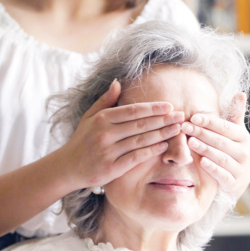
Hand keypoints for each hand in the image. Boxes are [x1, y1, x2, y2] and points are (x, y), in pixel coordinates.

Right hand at [59, 80, 184, 190]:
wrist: (68, 167)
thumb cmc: (82, 140)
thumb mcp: (89, 117)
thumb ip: (105, 100)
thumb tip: (118, 82)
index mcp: (102, 118)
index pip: (132, 111)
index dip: (153, 108)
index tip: (169, 106)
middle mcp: (104, 133)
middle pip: (140, 125)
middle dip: (163, 120)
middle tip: (181, 116)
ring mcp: (108, 151)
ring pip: (140, 140)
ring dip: (162, 134)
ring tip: (177, 129)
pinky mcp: (111, 168)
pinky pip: (136, 158)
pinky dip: (151, 151)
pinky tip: (164, 146)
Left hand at [181, 92, 249, 199]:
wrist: (238, 180)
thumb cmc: (231, 150)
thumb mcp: (234, 133)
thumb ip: (235, 114)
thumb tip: (240, 93)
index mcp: (243, 137)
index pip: (225, 127)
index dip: (210, 122)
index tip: (193, 117)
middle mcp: (244, 152)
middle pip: (221, 141)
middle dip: (202, 133)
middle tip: (185, 127)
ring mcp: (240, 169)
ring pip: (221, 157)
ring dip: (205, 149)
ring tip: (190, 142)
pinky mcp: (234, 183)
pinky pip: (223, 175)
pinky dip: (213, 169)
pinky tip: (201, 162)